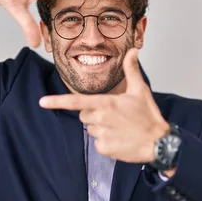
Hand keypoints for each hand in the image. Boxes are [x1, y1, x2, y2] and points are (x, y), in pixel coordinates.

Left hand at [39, 49, 169, 162]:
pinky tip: (120, 139)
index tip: (42, 102)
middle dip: (94, 114)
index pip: (76, 102)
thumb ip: (131, 70)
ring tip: (120, 128)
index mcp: (106, 103)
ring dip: (101, 128)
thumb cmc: (149, 116)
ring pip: (91, 129)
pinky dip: (106, 142)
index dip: (58, 101)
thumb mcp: (140, 90)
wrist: (159, 143)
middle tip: (115, 116)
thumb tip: (132, 52)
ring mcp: (102, 135)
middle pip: (84, 115)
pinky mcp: (104, 149)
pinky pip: (97, 143)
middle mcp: (101, 119)